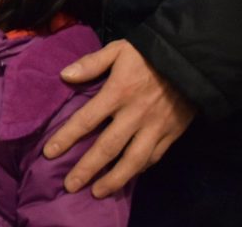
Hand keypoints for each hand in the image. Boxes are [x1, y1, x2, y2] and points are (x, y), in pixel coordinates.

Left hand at [43, 39, 195, 196]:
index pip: (86, 120)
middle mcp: (134, 115)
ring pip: (133, 160)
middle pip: (107, 148)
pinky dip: (138, 169)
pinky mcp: (172, 133)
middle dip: (87, 169)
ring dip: (114, 179)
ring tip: (97, 192)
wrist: (192, 61)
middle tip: (70, 186)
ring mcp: (155, 127)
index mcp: (117, 93)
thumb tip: (64, 75)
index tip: (49, 153)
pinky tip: (126, 176)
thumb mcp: (118, 50)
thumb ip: (91, 63)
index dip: (66, 138)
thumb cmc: (149, 54)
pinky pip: (153, 157)